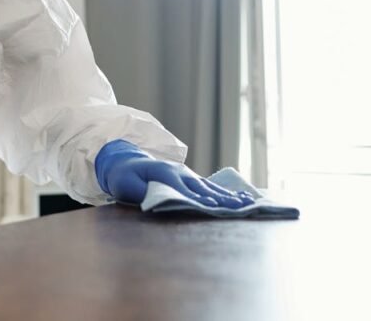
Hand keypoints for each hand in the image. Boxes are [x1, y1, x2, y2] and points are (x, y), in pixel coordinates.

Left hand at [95, 139, 254, 207]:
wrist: (124, 161)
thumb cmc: (124, 177)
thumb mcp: (126, 185)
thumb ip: (141, 192)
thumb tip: (156, 199)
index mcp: (165, 174)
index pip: (185, 190)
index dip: (198, 200)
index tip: (214, 208)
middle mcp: (180, 173)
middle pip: (202, 189)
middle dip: (220, 199)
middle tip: (239, 208)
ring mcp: (186, 174)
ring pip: (209, 187)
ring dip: (227, 195)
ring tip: (245, 202)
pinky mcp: (189, 178)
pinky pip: (208, 186)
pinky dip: (224, 192)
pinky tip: (239, 197)